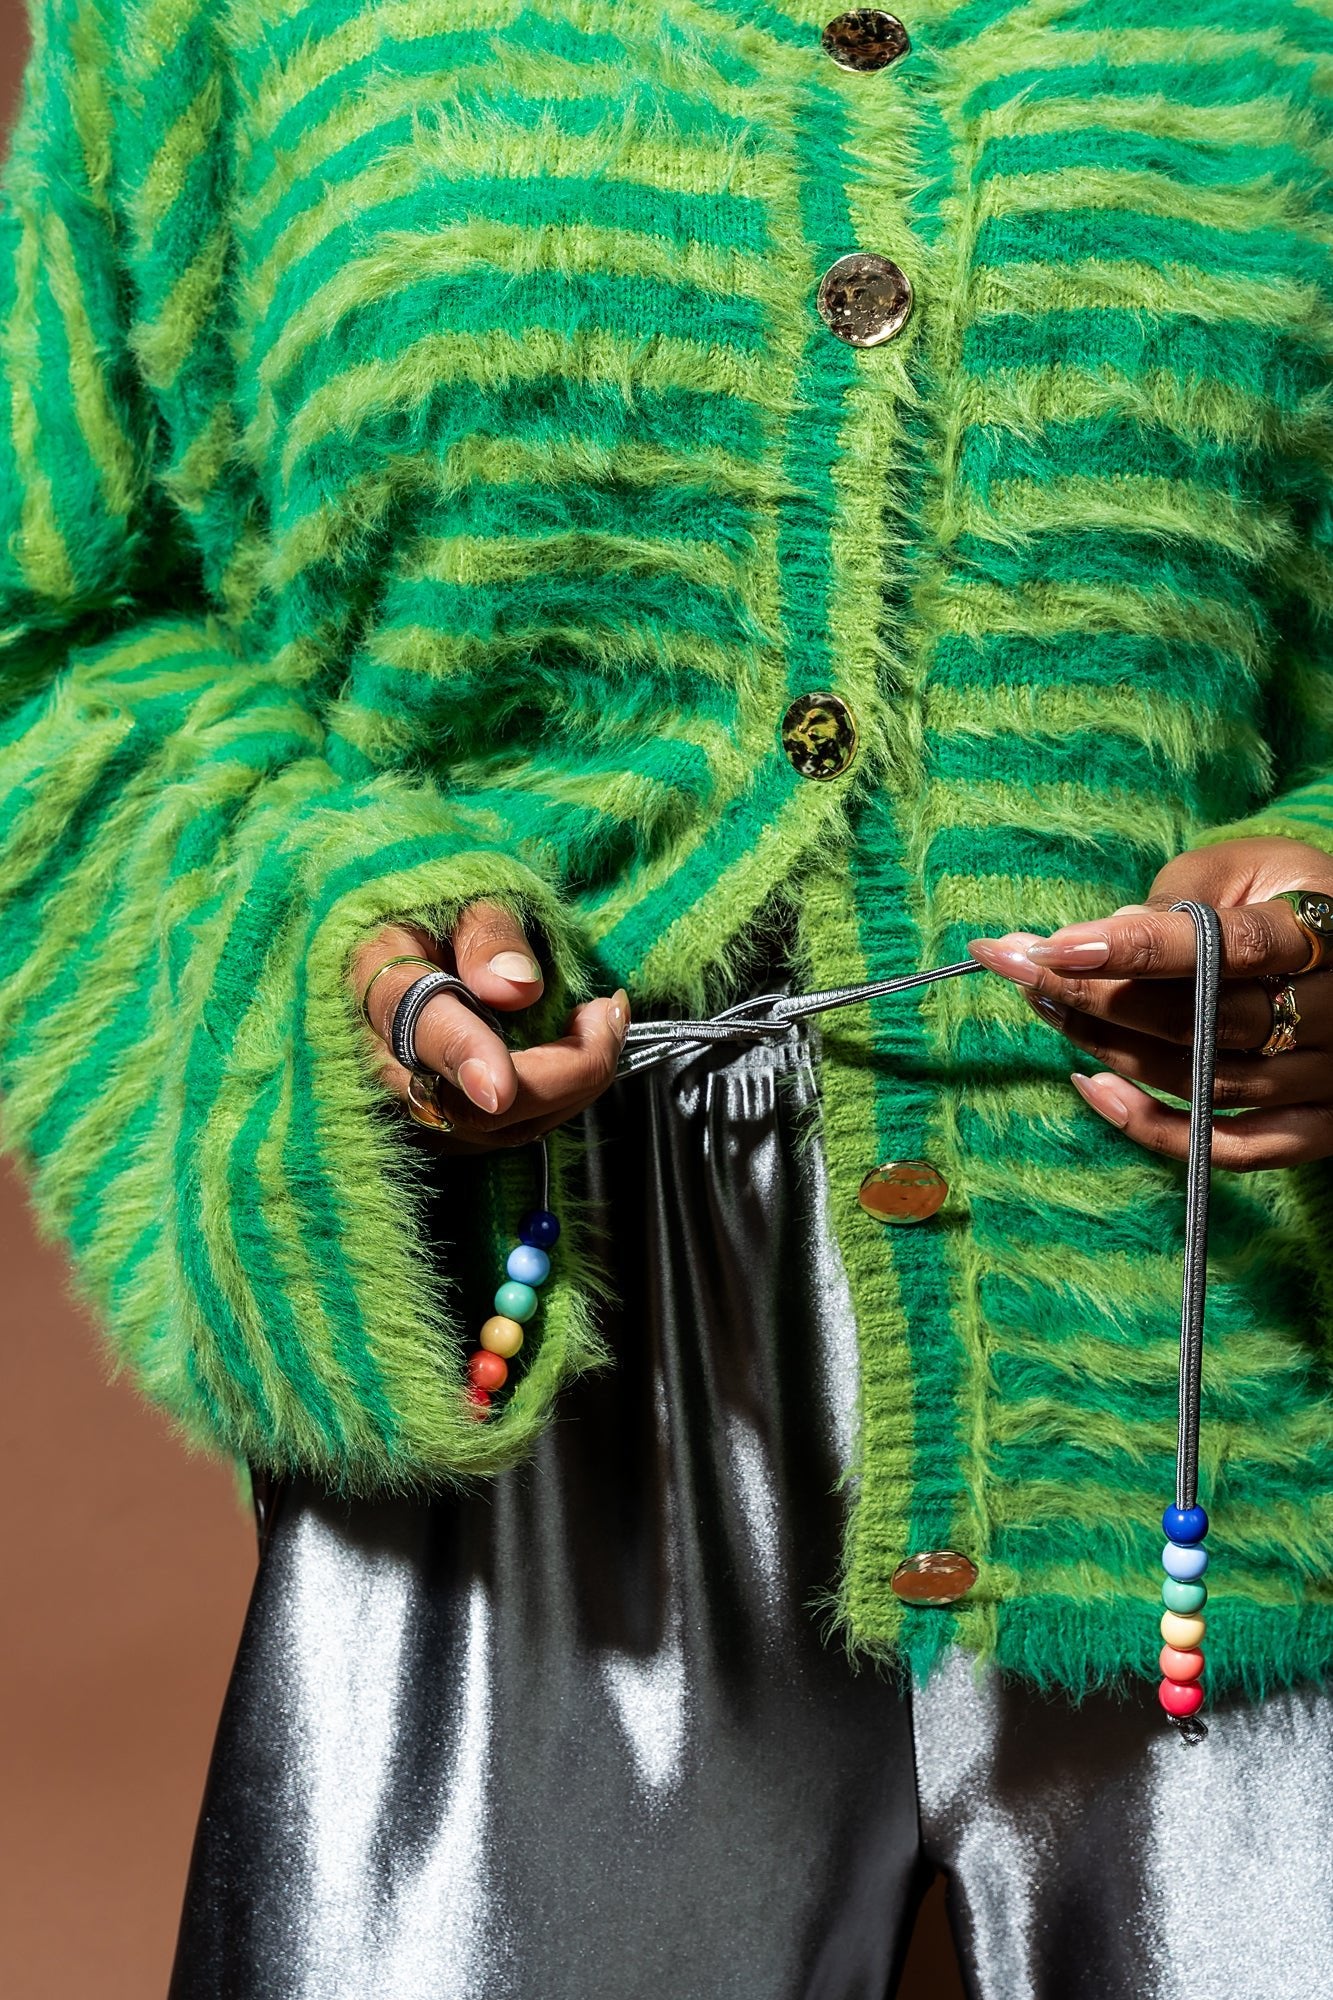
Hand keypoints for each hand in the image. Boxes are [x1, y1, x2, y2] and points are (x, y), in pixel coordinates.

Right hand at [351, 900, 628, 1150]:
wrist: (404, 947)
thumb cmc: (433, 916)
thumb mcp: (461, 895)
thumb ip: (488, 935)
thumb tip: (517, 987)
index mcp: (380, 986)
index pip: (420, 1028)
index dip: (463, 1057)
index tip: (498, 1086)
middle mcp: (387, 1063)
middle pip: (470, 1105)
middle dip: (563, 1070)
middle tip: (606, 1013)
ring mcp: (414, 1106)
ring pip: (502, 1128)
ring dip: (573, 1083)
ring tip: (599, 1021)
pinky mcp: (446, 1127)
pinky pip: (512, 1129)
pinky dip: (561, 1095)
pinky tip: (578, 1050)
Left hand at [967, 837, 1332, 1169]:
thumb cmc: (1281, 895)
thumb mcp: (1244, 867)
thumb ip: (1182, 898)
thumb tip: (1107, 937)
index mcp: (1325, 931)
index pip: (1228, 948)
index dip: (1136, 950)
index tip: (1054, 947)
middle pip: (1207, 1021)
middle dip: (1100, 998)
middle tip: (1026, 972)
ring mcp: (1329, 1077)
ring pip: (1206, 1082)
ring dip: (1112, 1050)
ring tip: (1048, 1010)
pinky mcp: (1317, 1126)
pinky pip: (1234, 1149)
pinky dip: (1158, 1130)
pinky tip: (1094, 1088)